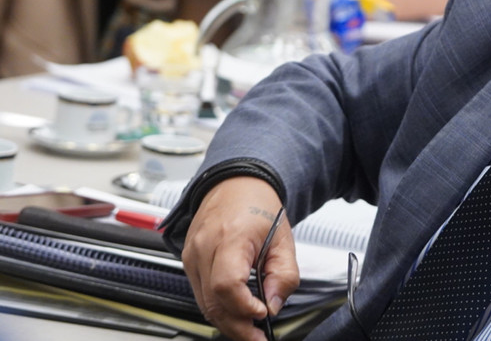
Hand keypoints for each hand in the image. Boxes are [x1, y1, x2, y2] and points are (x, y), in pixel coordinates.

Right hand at [180, 177, 299, 340]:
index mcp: (229, 237)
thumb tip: (273, 304)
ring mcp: (191, 255)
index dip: (244, 306)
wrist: (235, 184)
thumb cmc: (258, 205)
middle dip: (236, 325)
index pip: (226, 284)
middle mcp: (202, 247)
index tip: (263, 313)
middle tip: (258, 337)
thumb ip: (283, 274)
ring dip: (227, 321)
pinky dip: (218, 307)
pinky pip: (200, 293)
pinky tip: (236, 312)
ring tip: (250, 330)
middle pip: (212, 301)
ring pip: (203, 303)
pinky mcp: (188, 261)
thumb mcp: (283, 238)